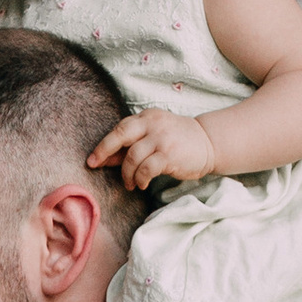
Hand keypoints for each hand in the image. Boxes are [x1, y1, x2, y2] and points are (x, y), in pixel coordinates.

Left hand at [89, 108, 217, 191]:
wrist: (209, 143)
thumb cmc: (177, 141)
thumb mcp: (153, 137)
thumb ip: (130, 146)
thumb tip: (103, 159)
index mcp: (147, 117)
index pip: (120, 128)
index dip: (104, 145)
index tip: (93, 160)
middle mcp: (153, 124)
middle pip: (120, 135)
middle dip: (104, 151)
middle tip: (96, 166)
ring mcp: (161, 138)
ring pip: (132, 157)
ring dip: (127, 174)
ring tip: (131, 183)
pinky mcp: (169, 154)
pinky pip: (146, 169)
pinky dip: (140, 179)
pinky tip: (142, 184)